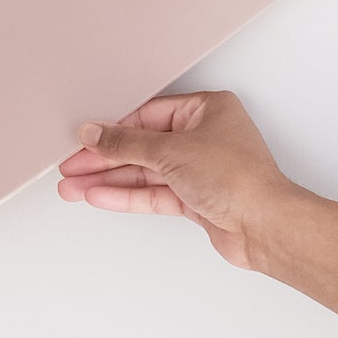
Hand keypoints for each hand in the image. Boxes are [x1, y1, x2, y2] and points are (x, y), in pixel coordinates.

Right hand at [56, 89, 301, 269]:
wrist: (266, 227)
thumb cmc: (239, 179)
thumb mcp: (171, 151)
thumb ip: (126, 143)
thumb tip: (95, 132)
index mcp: (206, 110)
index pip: (145, 115)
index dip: (111, 128)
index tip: (83, 138)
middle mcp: (203, 136)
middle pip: (141, 145)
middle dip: (103, 159)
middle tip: (71, 166)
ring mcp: (199, 169)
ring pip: (144, 172)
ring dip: (108, 180)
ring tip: (73, 187)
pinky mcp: (195, 198)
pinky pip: (153, 193)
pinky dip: (125, 195)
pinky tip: (98, 196)